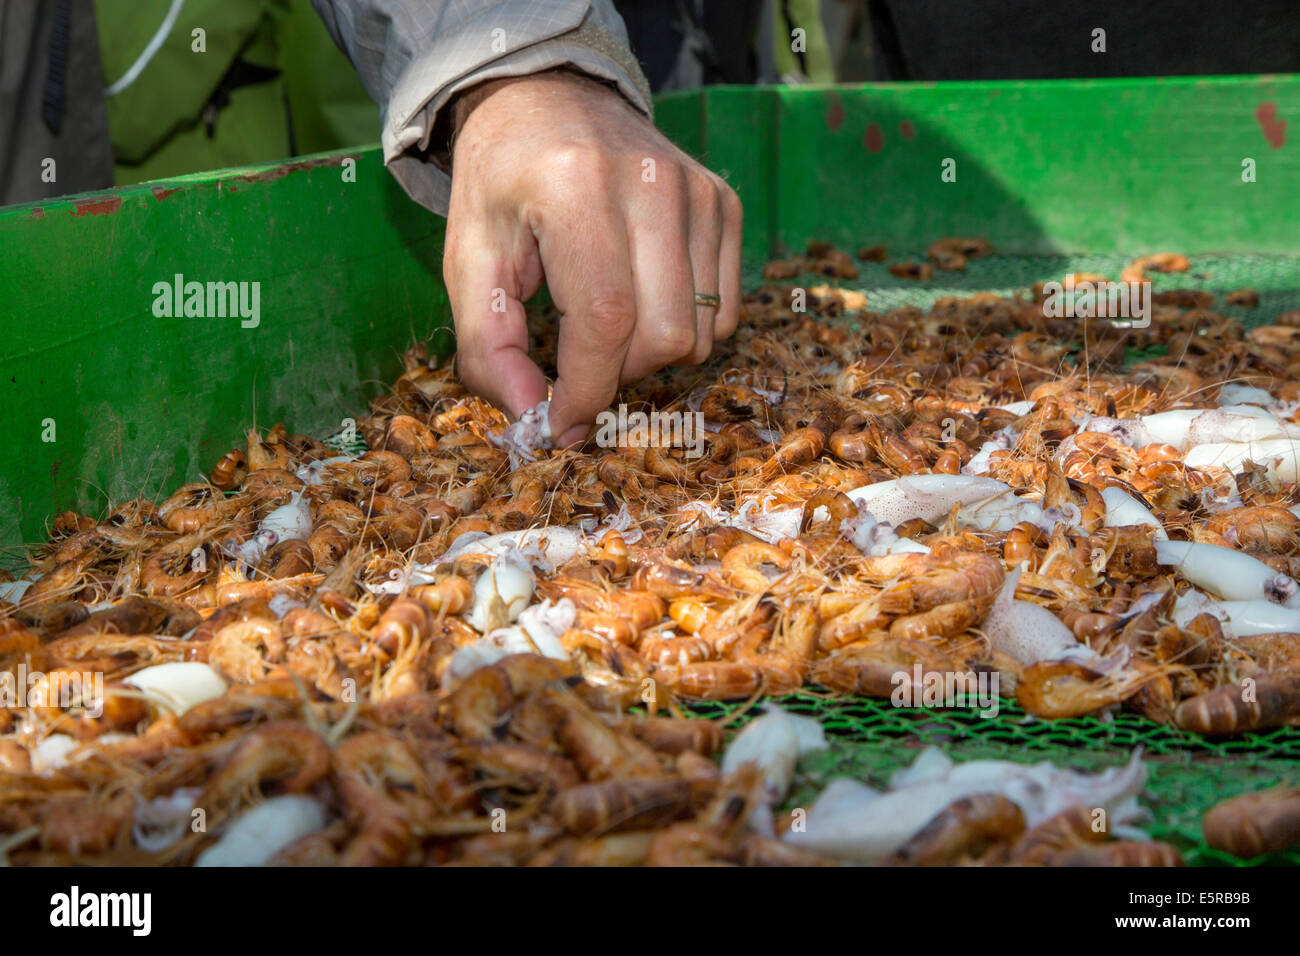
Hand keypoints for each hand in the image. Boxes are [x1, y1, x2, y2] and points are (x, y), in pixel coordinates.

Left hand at [442, 70, 742, 446]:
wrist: (548, 99)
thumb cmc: (502, 186)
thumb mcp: (468, 260)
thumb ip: (488, 346)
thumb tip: (531, 420)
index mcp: (575, 188)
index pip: (605, 320)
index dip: (587, 392)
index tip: (561, 425)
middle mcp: (650, 184)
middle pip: (662, 336)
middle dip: (616, 374)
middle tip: (576, 357)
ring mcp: (698, 192)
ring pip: (699, 334)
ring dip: (649, 355)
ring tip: (606, 321)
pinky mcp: (723, 204)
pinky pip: (723, 313)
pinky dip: (683, 329)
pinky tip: (642, 299)